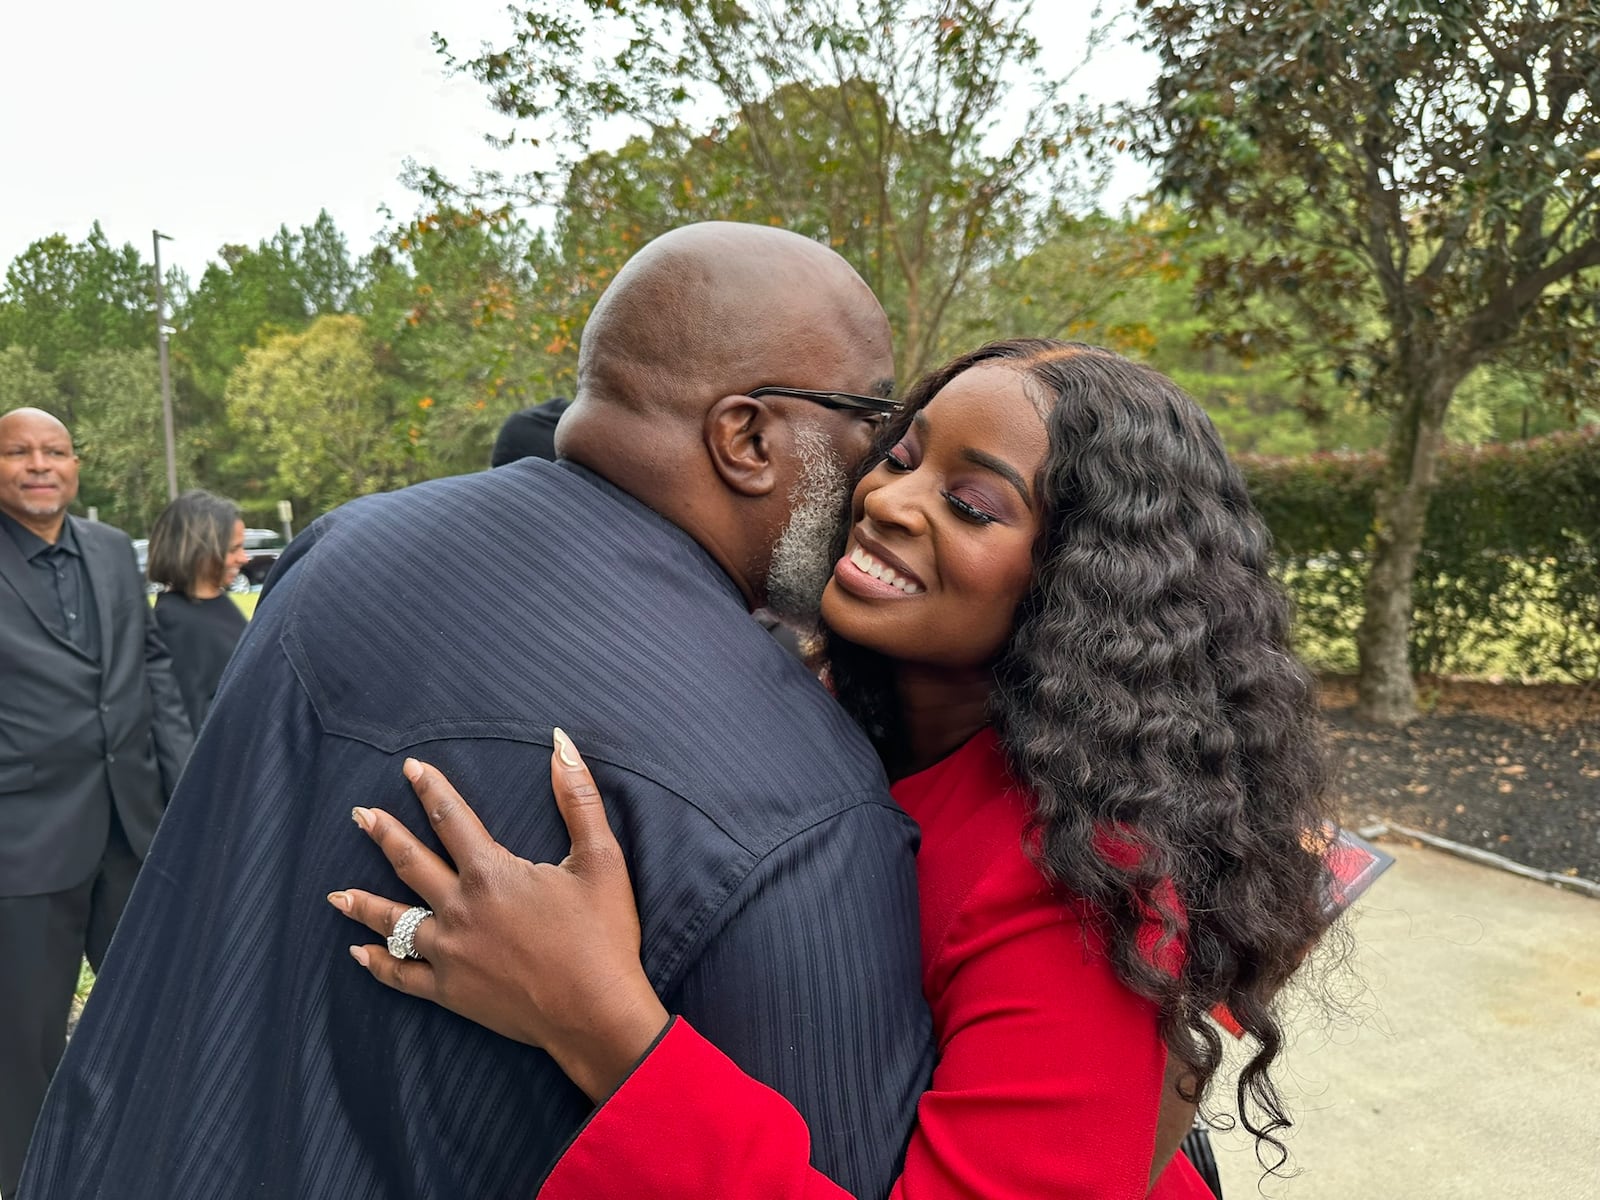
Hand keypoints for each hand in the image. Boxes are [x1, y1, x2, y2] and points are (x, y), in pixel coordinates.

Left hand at [329, 728, 669, 1100]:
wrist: (596, 1013)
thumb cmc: (603, 935)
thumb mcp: (600, 858)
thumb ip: (578, 797)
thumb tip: (562, 743)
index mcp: (491, 873)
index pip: (450, 819)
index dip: (430, 789)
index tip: (410, 768)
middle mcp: (459, 909)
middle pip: (410, 863)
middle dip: (383, 834)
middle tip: (359, 815)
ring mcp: (450, 954)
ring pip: (394, 923)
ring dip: (364, 905)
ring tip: (336, 895)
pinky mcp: (451, 992)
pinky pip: (402, 976)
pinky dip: (378, 965)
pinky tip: (360, 954)